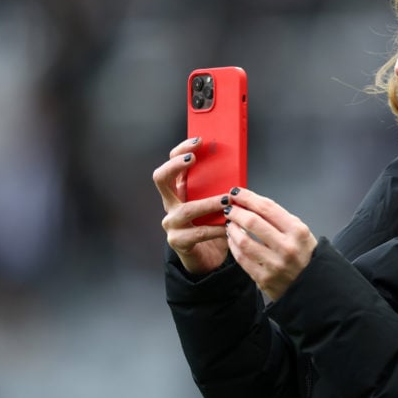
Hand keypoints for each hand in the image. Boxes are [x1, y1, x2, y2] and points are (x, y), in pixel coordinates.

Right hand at [152, 138, 229, 273]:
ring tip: (227, 201)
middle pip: (161, 178)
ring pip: (186, 209)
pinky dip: (217, 228)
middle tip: (193, 159)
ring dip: (209, 203)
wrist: (208, 256)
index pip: (171, 163)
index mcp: (179, 190)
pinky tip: (229, 226)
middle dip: (175, 165)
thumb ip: (218, 186)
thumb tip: (236, 167)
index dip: (181, 150)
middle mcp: (170, 203)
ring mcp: (171, 222)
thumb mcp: (214, 201)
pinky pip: (198, 232)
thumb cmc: (213, 223)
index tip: (198, 141)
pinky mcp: (178, 241)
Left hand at [223, 188, 317, 300]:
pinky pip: (241, 258)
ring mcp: (274, 264)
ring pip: (243, 241)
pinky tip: (232, 239)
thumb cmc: (305, 256)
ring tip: (230, 223)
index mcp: (298, 231)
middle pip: (253, 222)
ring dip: (232, 229)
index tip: (237, 193)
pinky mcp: (264, 279)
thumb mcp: (302, 233)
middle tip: (230, 208)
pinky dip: (233, 245)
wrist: (312, 286)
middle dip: (236, 211)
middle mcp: (287, 247)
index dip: (248, 197)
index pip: (268, 208)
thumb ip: (280, 219)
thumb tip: (252, 204)